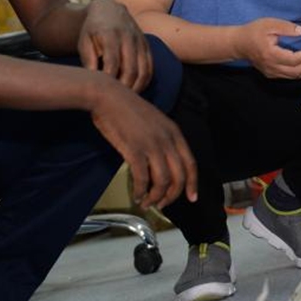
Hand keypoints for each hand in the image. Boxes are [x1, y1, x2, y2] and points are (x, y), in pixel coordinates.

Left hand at [78, 0, 151, 91]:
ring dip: (135, 88)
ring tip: (125, 99)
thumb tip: (93, 80)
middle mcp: (128, 37)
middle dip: (123, 88)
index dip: (108, 80)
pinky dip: (144, 82)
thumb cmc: (92, 30)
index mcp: (110, 34)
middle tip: (114, 101)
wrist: (109, 11)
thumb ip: (88, 60)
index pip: (112, 62)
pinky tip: (134, 90)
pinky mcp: (147, 46)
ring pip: (143, 71)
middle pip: (130, 69)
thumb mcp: (84, 41)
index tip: (102, 92)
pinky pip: (150, 68)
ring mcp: (140, 41)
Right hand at [90, 82, 197, 209]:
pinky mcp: (134, 149)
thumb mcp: (154, 121)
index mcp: (174, 132)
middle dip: (173, 196)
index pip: (191, 163)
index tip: (192, 198)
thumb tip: (162, 162)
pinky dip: (141, 191)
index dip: (192, 184)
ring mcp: (152, 145)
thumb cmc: (126, 108)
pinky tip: (137, 196)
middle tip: (162, 205)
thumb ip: (162, 138)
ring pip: (163, 181)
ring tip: (146, 203)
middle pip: (179, 176)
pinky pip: (142, 178)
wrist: (108, 96)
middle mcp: (167, 140)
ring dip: (156, 197)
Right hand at [234, 17, 300, 78]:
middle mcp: (271, 67)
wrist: (239, 43)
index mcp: (271, 54)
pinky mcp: (270, 74)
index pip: (294, 60)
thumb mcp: (269, 24)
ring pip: (293, 76)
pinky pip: (287, 76)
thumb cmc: (253, 32)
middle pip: (296, 71)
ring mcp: (270, 72)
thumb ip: (286, 27)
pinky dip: (297, 70)